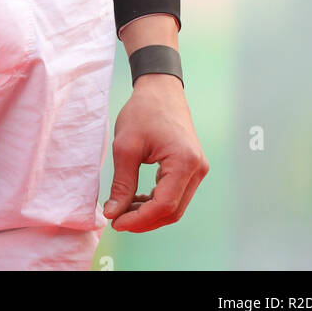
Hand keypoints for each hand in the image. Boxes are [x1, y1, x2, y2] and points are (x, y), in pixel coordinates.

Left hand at [102, 74, 207, 230]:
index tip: (116, 222)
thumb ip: (121, 183)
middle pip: (172, 211)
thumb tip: (113, 213)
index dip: (139, 220)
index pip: (164, 205)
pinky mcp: (192, 167)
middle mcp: (197, 168)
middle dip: (144, 220)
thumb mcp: (126, 147)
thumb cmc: (143, 111)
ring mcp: (198, 169)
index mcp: (184, 162)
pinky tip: (137, 199)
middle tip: (117, 219)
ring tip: (124, 210)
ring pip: (175, 206)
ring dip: (150, 213)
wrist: (160, 88)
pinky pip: (176, 194)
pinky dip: (156, 201)